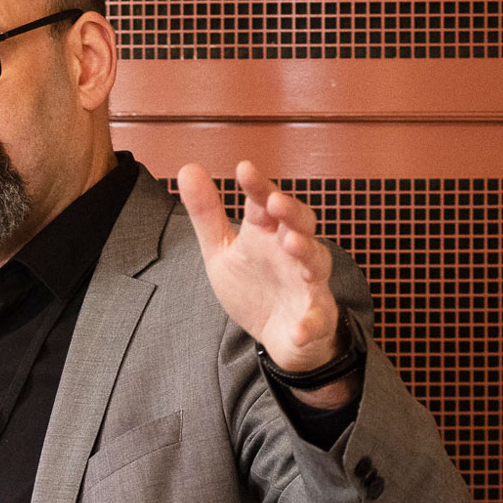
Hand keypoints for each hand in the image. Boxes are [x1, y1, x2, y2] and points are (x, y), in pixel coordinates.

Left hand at [177, 161, 355, 403]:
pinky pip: (315, 320)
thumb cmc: (254, 285)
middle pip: (300, 224)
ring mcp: (307, 284)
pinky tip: (300, 330)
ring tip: (292, 243)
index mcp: (266, 234)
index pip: (264, 204)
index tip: (244, 168)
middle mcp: (291, 253)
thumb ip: (206, 213)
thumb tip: (187, 169)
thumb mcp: (221, 250)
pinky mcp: (314, 317)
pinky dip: (309, 325)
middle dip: (290, 212)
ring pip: (315, 263)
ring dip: (306, 252)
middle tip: (275, 201)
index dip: (257, 186)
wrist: (277, 334)